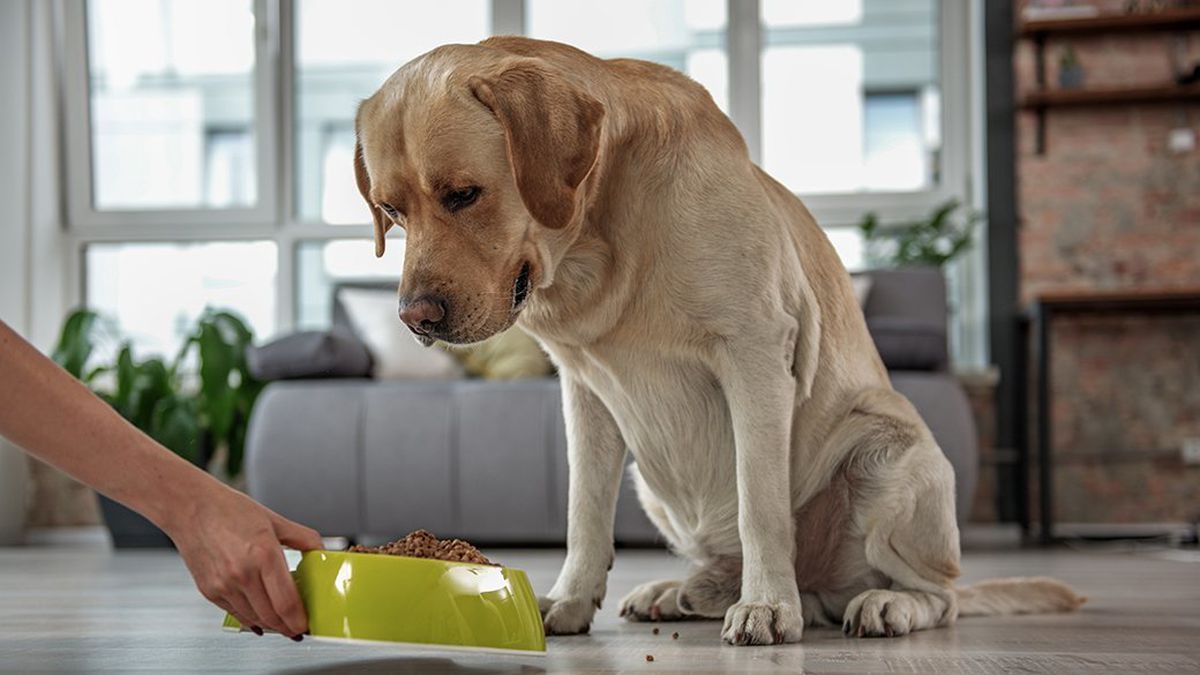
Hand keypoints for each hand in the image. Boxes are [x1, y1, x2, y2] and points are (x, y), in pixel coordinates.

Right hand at [162, 481, 322, 639]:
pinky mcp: (209, 591)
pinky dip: (251, 618)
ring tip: (282, 621)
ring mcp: (223, 585)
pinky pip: (236, 614)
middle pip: (272, 617)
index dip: (300, 620)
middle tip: (298, 626)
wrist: (190, 507)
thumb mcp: (274, 520)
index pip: (287, 603)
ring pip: (254, 619)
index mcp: (264, 554)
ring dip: (271, 625)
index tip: (307, 624)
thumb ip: (303, 538)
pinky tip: (260, 615)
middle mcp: (242, 574)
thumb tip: (321, 551)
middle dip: (288, 627)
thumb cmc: (228, 510)